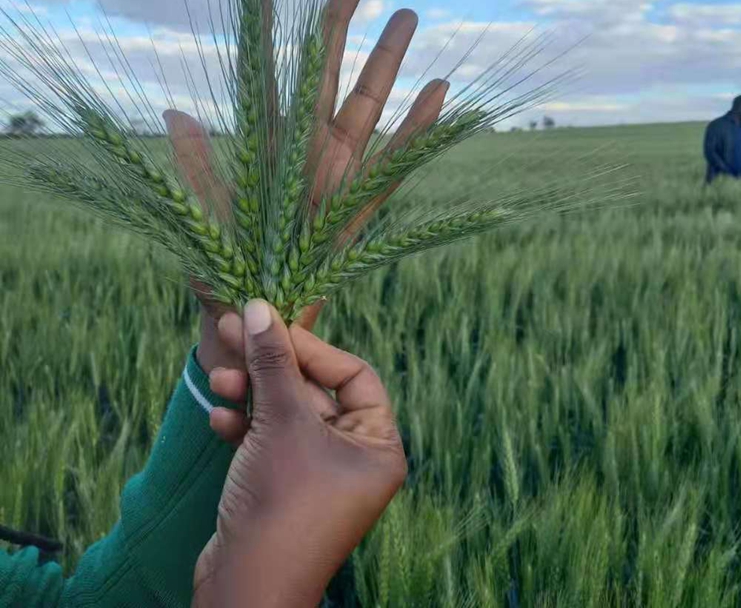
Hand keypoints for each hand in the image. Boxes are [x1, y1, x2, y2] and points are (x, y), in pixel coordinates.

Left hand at [165, 0, 447, 372]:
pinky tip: (438, 90)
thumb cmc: (223, 273)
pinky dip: (420, 127)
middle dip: (339, 30)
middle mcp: (305, 153)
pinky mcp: (366, 203)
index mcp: (264, 151)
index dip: (265, 34)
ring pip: (367, 106)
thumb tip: (176, 112)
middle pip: (324, 78)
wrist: (259, 321)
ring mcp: (340, 175)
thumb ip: (198, 168)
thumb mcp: (202, 220)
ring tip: (407, 17)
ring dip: (387, 64)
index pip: (264, 80)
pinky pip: (398, 159)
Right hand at [191, 300, 406, 607]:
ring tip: (218, 375)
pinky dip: (244, 426)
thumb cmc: (281, 504)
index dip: (313, 347)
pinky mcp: (283, 486)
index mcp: (377, 445)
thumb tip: (260, 306)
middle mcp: (353, 458)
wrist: (243, 590)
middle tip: (234, 331)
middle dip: (271, 366)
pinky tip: (219, 417)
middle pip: (313, 391)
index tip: (273, 325)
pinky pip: (268, 441)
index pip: (354, 374)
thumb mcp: (280, 422)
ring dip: (251, 393)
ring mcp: (317, 474)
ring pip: (285, 414)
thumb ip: (273, 362)